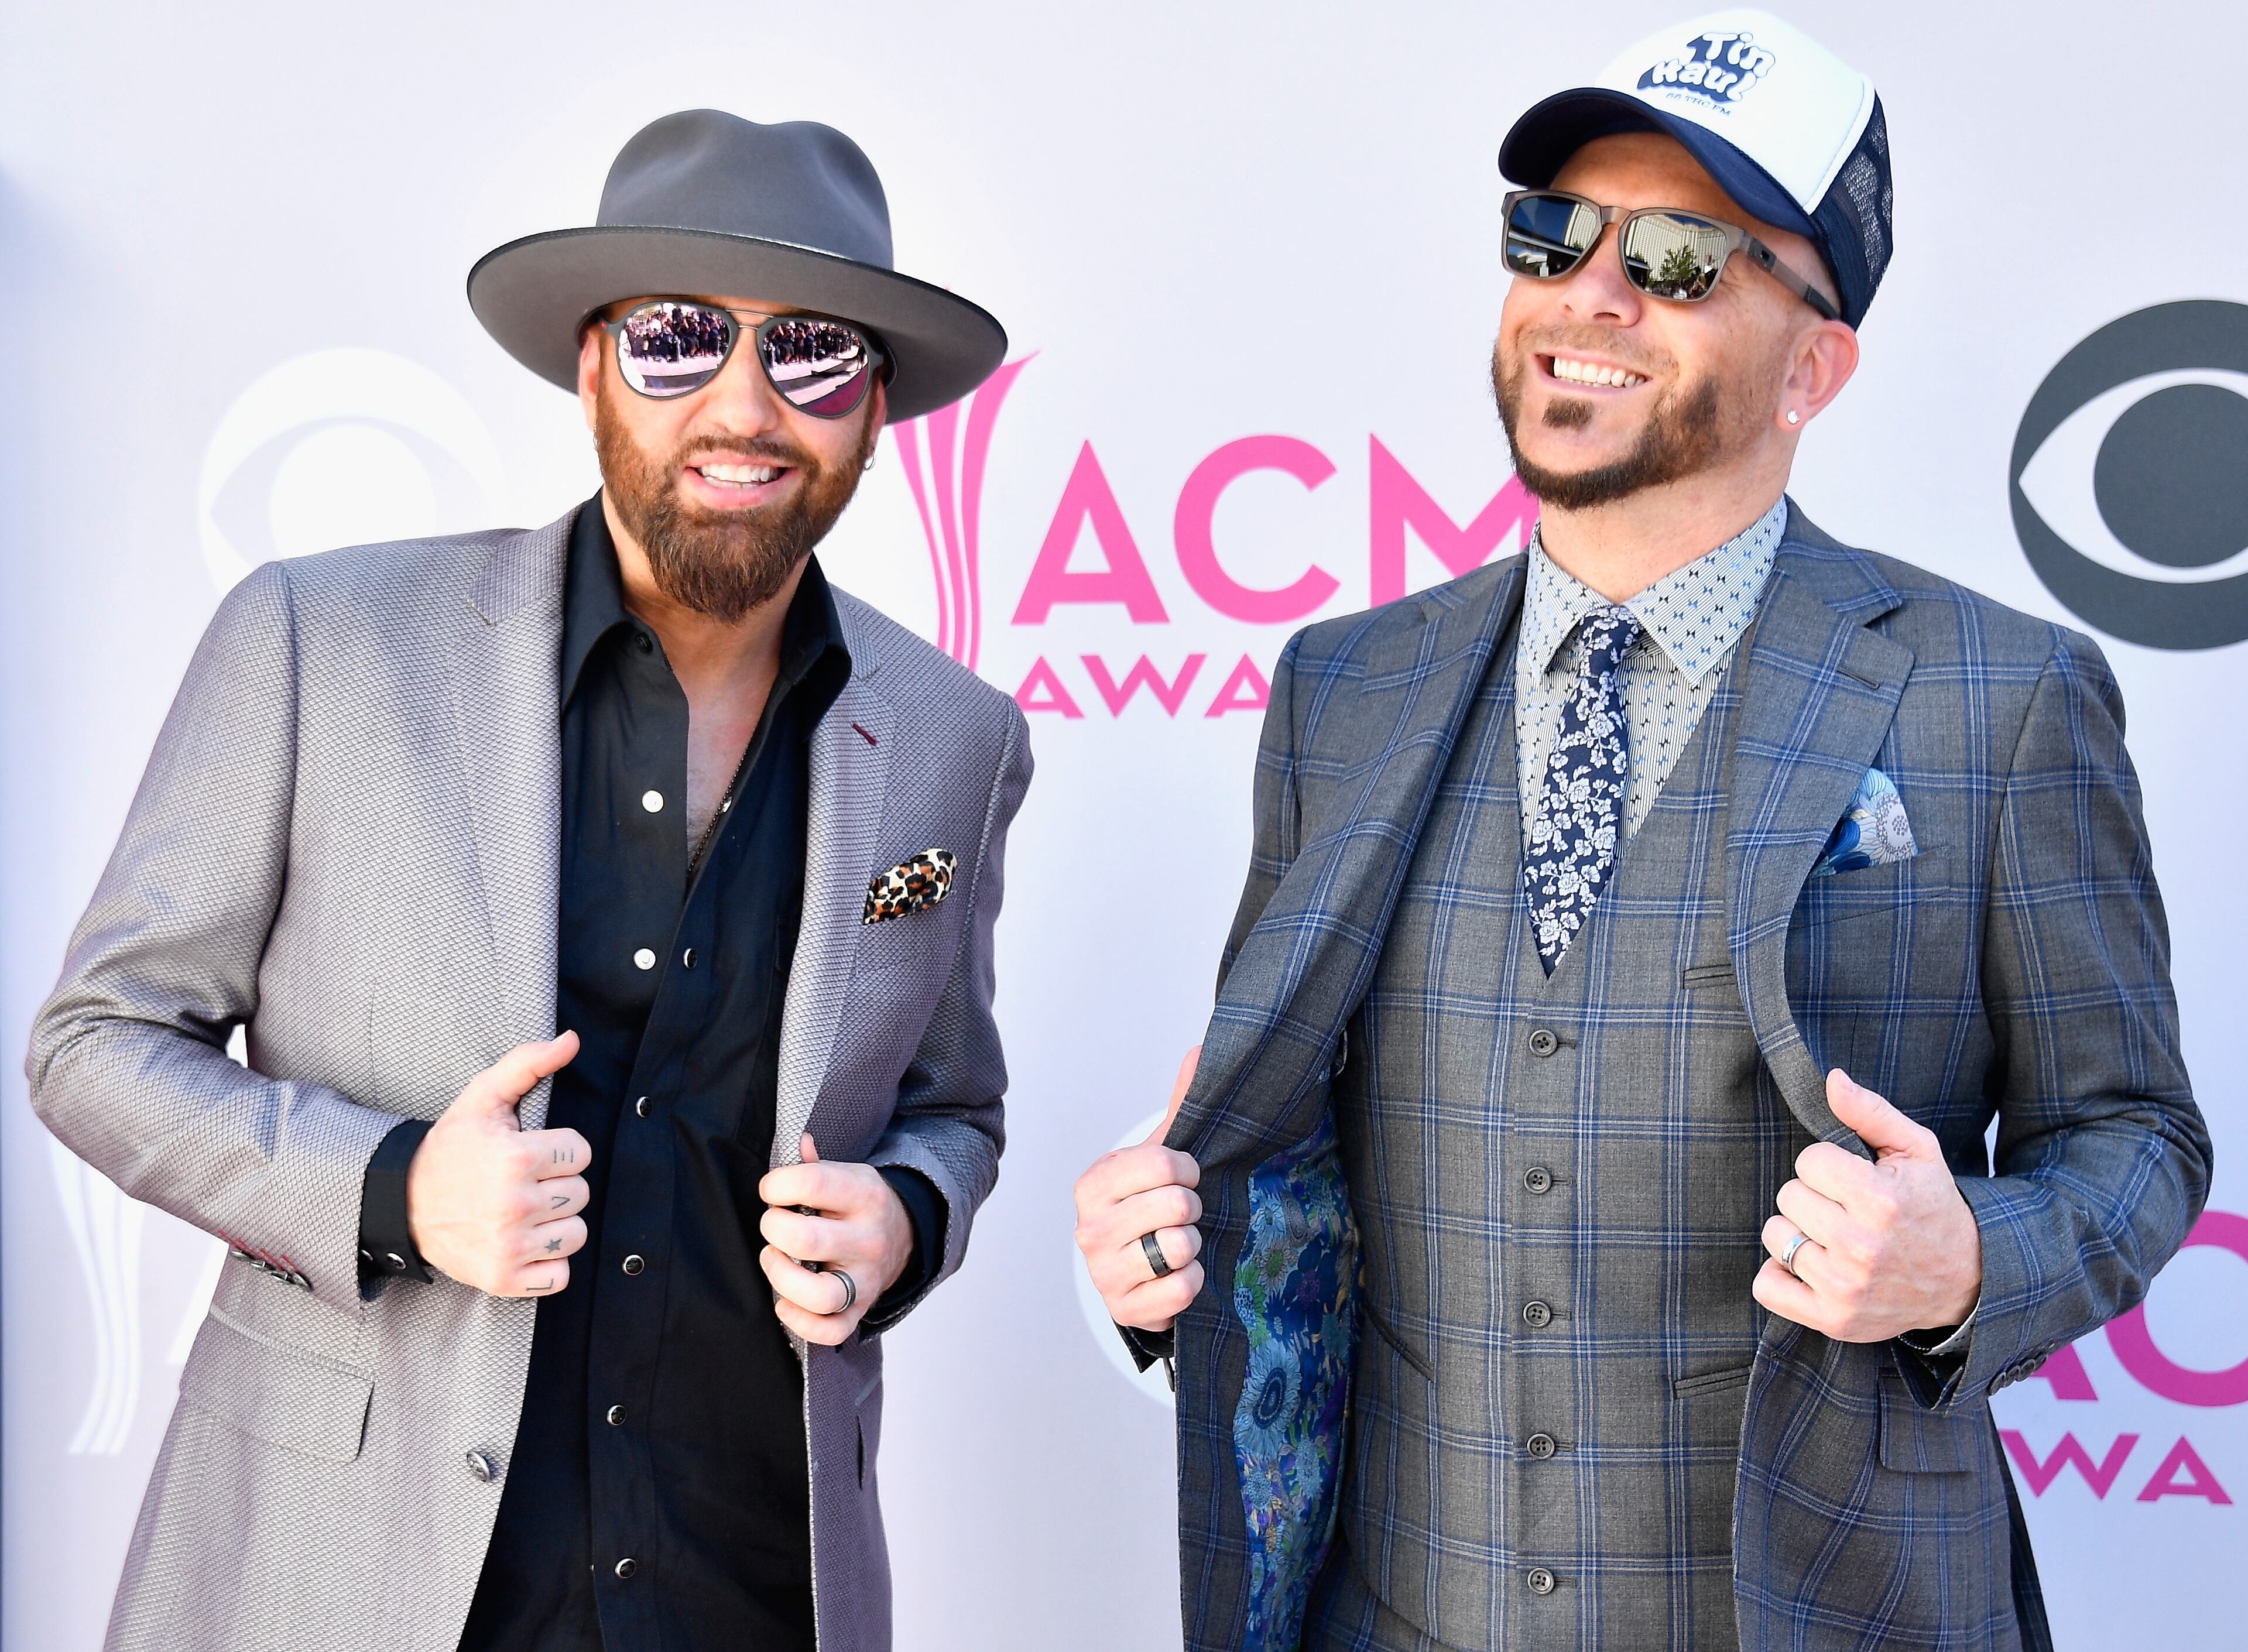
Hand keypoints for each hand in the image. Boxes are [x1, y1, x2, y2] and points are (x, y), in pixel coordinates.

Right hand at [406, 1032, 589, 1297]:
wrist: (404, 1203)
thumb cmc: (452, 1148)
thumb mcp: (483, 1098)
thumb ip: (529, 1063)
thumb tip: (571, 1039)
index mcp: (515, 1158)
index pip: (581, 1152)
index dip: (560, 1149)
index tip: (532, 1151)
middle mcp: (514, 1205)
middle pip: (581, 1193)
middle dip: (558, 1185)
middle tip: (523, 1182)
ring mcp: (509, 1247)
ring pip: (576, 1234)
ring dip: (557, 1224)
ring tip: (524, 1211)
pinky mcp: (504, 1280)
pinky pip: (561, 1275)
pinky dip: (548, 1263)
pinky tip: (525, 1242)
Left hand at [757, 1135, 914, 1345]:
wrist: (906, 1235)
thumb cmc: (861, 1204)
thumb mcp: (847, 1174)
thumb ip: (815, 1163)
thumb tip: (799, 1141)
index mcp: (865, 1195)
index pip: (812, 1184)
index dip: (776, 1185)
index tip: (772, 1190)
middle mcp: (868, 1239)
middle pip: (806, 1239)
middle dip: (773, 1229)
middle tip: (773, 1226)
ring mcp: (866, 1279)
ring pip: (819, 1294)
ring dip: (781, 1278)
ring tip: (775, 1259)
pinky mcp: (860, 1310)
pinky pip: (830, 1331)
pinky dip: (799, 1322)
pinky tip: (786, 1302)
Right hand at [1074, 1047, 1204, 1333]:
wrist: (1136, 1272)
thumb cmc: (1149, 1207)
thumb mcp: (1162, 1155)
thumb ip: (1181, 1105)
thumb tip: (1202, 1050)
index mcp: (1094, 1183)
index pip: (1164, 1162)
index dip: (1189, 1169)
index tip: (1186, 1176)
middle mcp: (1089, 1228)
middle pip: (1177, 1205)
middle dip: (1193, 1208)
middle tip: (1182, 1214)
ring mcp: (1103, 1272)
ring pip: (1181, 1247)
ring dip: (1193, 1246)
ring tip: (1177, 1244)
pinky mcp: (1124, 1310)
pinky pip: (1184, 1287)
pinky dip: (1193, 1281)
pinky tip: (1177, 1274)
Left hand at [1753, 1069, 1982, 1342]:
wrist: (1965, 1282)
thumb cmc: (1933, 1208)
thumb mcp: (1918, 1151)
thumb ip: (1870, 1112)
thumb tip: (1830, 1079)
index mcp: (1881, 1200)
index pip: (1808, 1160)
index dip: (1827, 1164)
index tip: (1851, 1179)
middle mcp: (1861, 1246)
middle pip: (1789, 1196)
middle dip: (1813, 1196)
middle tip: (1845, 1209)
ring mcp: (1845, 1288)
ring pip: (1775, 1236)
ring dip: (1797, 1232)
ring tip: (1833, 1237)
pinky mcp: (1833, 1319)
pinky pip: (1767, 1286)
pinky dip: (1780, 1274)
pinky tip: (1811, 1265)